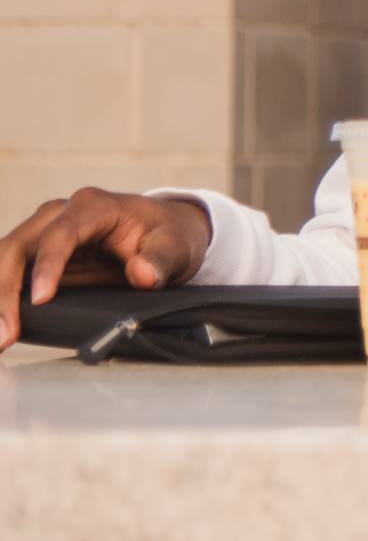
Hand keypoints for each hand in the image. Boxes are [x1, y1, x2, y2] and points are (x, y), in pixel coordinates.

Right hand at [0, 189, 211, 347]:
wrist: (166, 233)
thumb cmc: (169, 236)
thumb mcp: (177, 248)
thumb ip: (161, 261)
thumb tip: (142, 274)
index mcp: (95, 206)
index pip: (60, 234)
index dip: (47, 266)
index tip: (42, 299)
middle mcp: (61, 214)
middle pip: (19, 247)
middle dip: (5, 290)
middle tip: (5, 334)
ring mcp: (44, 232)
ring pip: (6, 259)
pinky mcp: (38, 254)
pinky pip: (10, 273)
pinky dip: (2, 298)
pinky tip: (1, 325)